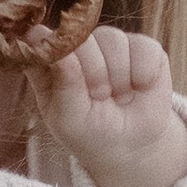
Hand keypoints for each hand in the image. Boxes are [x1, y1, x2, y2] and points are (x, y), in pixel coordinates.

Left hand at [41, 25, 186, 186]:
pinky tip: (140, 88)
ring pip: (113, 40)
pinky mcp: (142, 46)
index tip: (71, 80)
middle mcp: (79, 45)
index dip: (57, 51)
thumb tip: (58, 49)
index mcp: (52, 60)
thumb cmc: (92, 134)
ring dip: (120, 77)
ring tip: (120, 98)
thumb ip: (63, 83)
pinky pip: (143, 47)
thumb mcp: (70, 119)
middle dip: (95, 74)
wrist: (134, 149)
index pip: (43, 36)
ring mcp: (110, 43)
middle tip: (100, 98)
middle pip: (83, 38)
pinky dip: (144, 74)